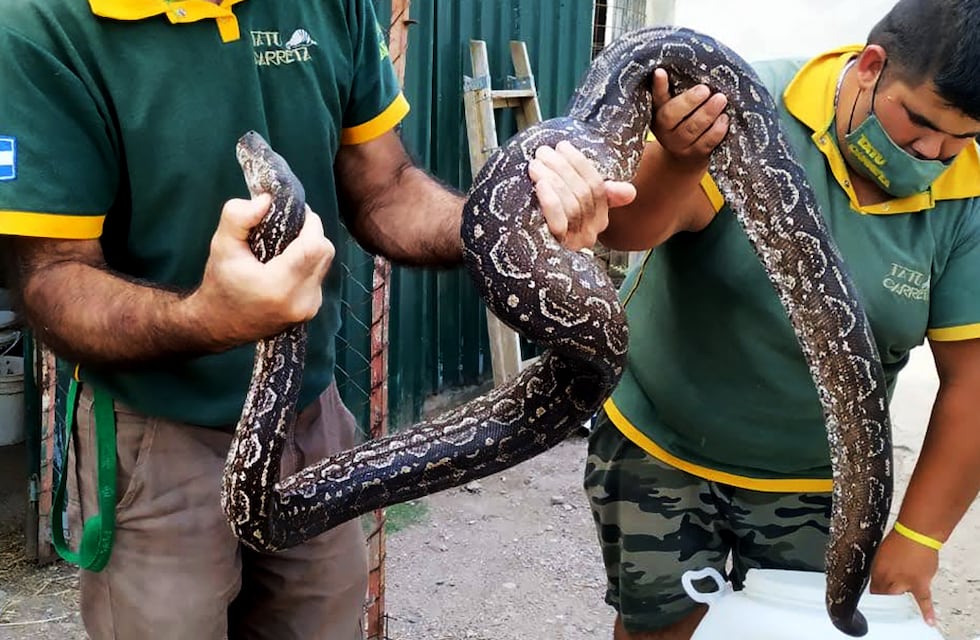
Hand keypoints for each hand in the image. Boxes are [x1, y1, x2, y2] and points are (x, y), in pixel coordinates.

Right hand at [192, 194, 335, 345]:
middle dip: (311, 233)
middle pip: (324, 252)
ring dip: (311, 248)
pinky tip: (286, 264)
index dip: (310, 223)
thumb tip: (267, 200)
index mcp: (280, 286)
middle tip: (289, 227)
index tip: (294, 214)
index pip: (314, 246)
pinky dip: (308, 264)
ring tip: (284, 247)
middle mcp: (301, 301)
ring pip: (325, 264)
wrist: (217, 324)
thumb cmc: (219, 283)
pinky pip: (319, 276)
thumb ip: (239, 217)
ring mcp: (309, 308)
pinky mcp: (311, 310)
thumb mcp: (221, 245)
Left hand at [528, 140, 636, 250]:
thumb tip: (630, 192)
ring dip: (553, 180)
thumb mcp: (572, 200)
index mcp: (599, 218)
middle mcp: (591, 233)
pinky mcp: (556, 247)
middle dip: (562, 168)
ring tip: (535, 165)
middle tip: (542, 153)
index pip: (598, 187)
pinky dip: (551, 201)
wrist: (518, 246)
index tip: (562, 146)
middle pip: (584, 194)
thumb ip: (600, 193)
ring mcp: (574, 242)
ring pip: (572, 206)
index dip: (580, 164)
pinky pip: (559, 224)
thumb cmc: (545, 215)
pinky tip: (540, 185)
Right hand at [651, 68, 728, 163]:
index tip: (660, 72)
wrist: (684, 156)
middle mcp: (664, 129)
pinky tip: (724, 119)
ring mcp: (678, 144)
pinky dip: (716, 131)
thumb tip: (690, 62)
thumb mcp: (677, 103)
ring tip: (721, 99)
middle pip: (672, 116)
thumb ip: (678, 88)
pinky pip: (705, 143)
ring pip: (690, 130)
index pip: (656, 97)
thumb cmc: (685, 119)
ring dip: (706, 114)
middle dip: (689, 102)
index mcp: (657, 111)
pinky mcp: (694, 154)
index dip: (658, 86)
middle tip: (705, 89)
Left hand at [869, 529, 939, 625]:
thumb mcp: (882, 552)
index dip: (874, 593)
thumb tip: (883, 575)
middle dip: (883, 597)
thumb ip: (881, 567)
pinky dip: (927, 611)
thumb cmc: (900, 538)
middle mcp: (889, 578)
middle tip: (885, 602)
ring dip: (898, 599)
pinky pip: (923, 600)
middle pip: (883, 594)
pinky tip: (929, 621)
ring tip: (897, 607)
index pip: (873, 588)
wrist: (917, 534)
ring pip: (898, 597)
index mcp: (877, 569)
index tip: (876, 597)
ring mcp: (904, 582)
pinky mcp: (920, 584)